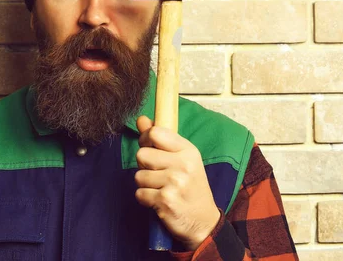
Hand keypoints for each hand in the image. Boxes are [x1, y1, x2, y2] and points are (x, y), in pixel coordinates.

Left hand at [135, 115, 219, 250]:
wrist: (204, 221)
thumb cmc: (191, 186)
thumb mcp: (182, 159)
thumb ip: (160, 138)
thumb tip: (141, 119)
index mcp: (188, 150)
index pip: (156, 132)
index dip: (146, 140)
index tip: (151, 149)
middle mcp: (183, 165)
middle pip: (141, 154)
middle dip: (144, 166)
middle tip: (158, 174)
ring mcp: (175, 183)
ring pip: (138, 176)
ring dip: (145, 185)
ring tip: (161, 189)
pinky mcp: (165, 201)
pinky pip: (139, 194)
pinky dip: (145, 199)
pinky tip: (159, 201)